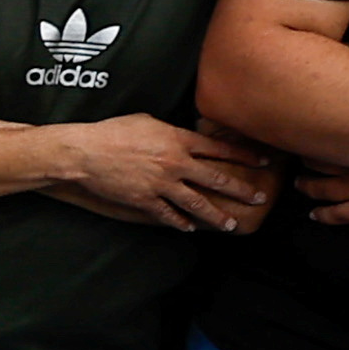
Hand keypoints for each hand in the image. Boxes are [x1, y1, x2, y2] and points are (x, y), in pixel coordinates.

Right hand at [55, 114, 281, 233]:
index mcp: (178, 140)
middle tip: (259, 198)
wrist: (85, 153)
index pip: (220, 149)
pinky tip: (190, 228)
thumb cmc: (113, 131)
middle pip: (216, 179)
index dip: (245, 155)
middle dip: (241, 190)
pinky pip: (169, 215)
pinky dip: (181, 222)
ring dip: (216, 215)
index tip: (263, 161)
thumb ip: (172, 132)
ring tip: (229, 223)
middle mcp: (176, 164)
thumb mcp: (148, 122)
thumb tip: (186, 137)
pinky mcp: (145, 200)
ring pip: (197, 203)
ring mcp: (161, 185)